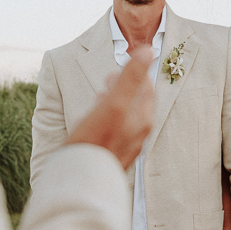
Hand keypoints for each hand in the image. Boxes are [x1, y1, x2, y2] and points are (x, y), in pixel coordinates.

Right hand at [65, 46, 153, 168]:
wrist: (81, 179)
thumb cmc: (96, 140)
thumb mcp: (114, 103)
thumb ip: (131, 77)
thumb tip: (149, 50)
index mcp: (142, 118)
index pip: (147, 87)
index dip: (136, 72)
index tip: (124, 61)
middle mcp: (138, 133)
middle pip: (137, 103)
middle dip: (125, 87)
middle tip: (110, 77)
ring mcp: (126, 145)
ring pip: (125, 117)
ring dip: (115, 102)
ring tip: (101, 94)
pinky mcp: (113, 155)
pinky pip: (115, 131)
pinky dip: (108, 118)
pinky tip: (94, 119)